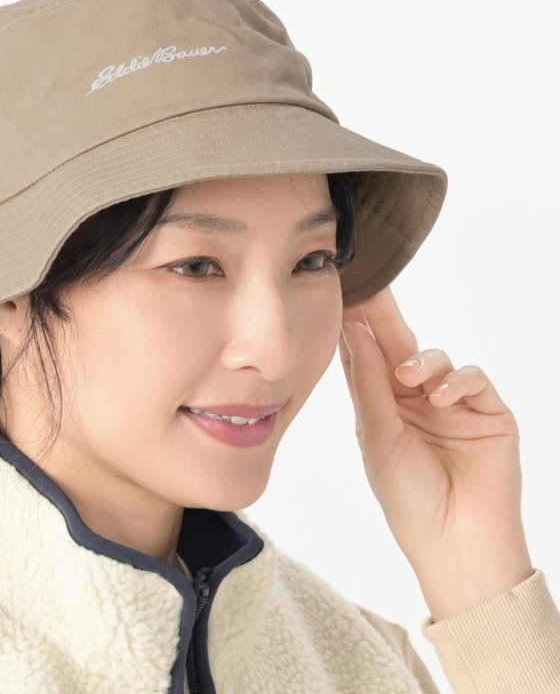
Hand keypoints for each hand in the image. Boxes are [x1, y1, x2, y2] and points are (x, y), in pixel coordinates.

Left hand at [339, 287, 532, 621]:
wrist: (456, 541)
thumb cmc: (408, 495)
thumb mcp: (378, 434)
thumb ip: (369, 382)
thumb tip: (352, 331)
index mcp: (381, 407)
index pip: (365, 358)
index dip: (354, 329)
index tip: (341, 296)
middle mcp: (413, 400)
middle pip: (397, 347)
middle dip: (384, 318)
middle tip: (372, 288)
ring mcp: (451, 404)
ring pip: (434, 358)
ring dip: (421, 361)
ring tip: (407, 378)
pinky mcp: (487, 411)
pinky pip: (472, 378)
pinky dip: (457, 381)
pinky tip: (441, 397)